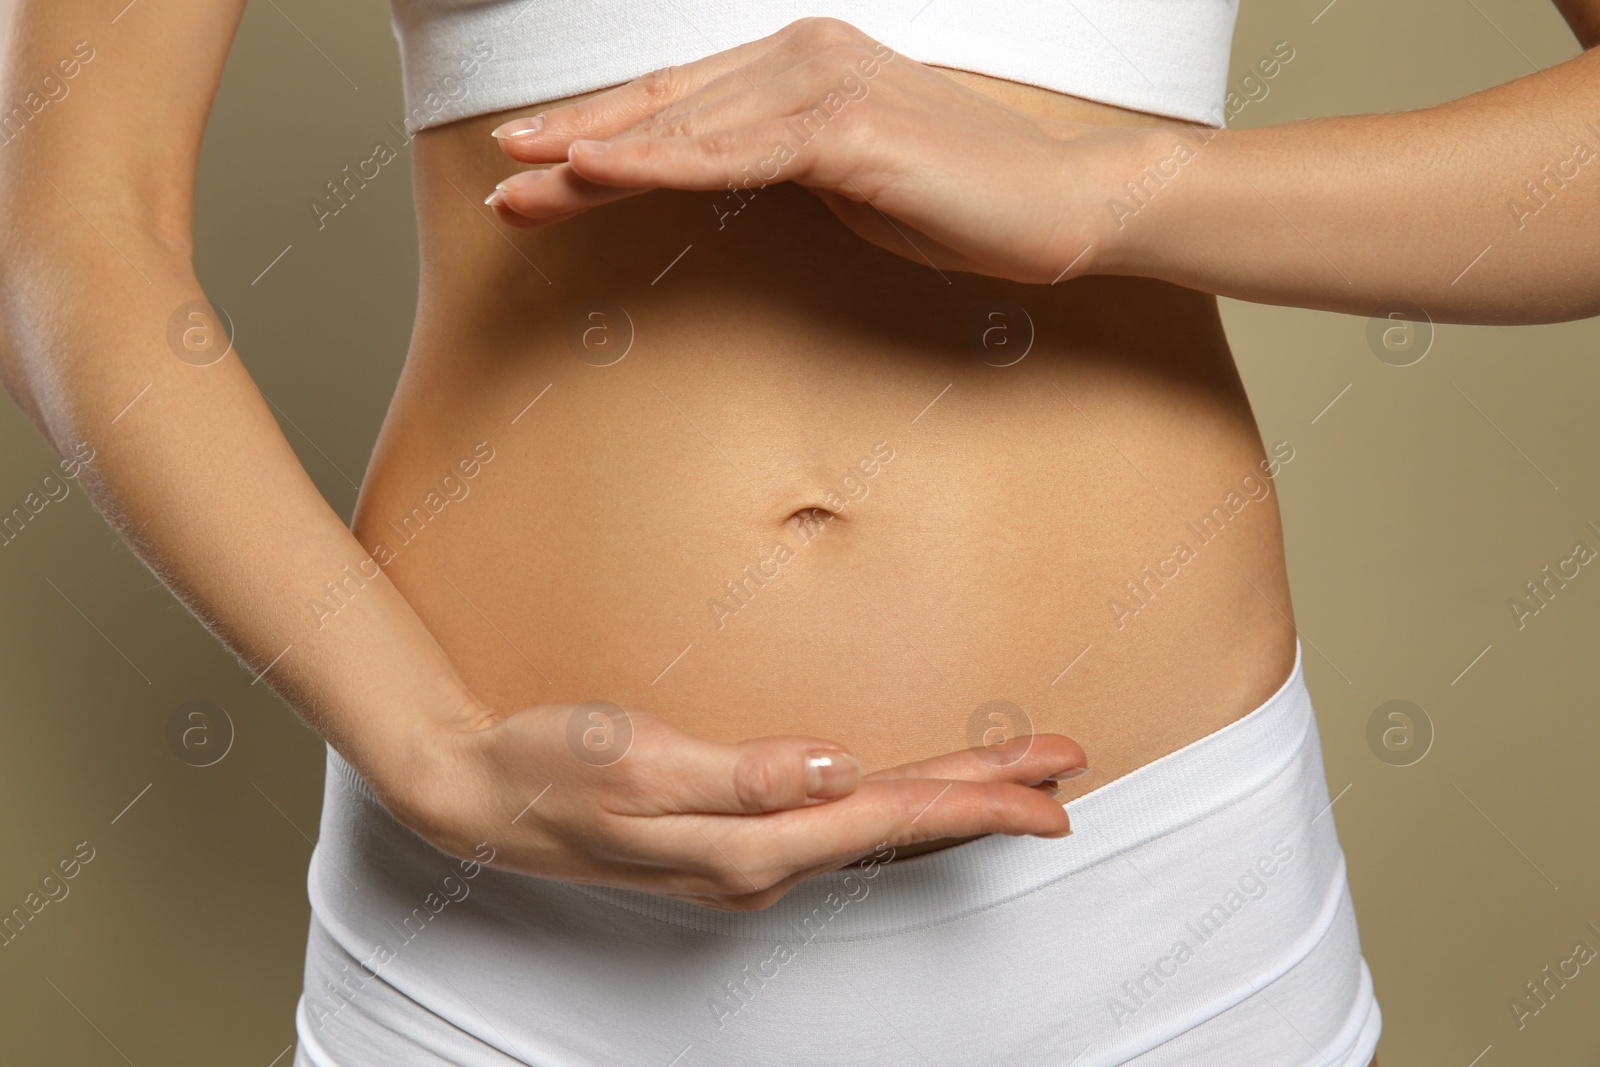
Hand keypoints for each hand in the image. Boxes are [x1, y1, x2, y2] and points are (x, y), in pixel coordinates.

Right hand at [389, 699, 1086, 911]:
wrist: (483, 796)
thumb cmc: (550, 769)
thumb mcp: (635, 764)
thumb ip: (738, 772)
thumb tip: (835, 767)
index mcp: (750, 844)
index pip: (891, 817)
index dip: (979, 800)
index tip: (1054, 788)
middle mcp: (761, 860)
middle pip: (900, 826)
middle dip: (988, 799)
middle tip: (1064, 772)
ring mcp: (747, 855)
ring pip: (876, 826)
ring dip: (950, 801)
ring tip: (1012, 778)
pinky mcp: (733, 837)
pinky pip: (841, 824)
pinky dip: (896, 804)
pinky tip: (907, 793)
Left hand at [484, 17, 1133, 283]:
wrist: (1063, 202)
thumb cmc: (960, 196)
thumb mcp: (846, 174)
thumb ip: (778, 160)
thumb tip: (718, 172)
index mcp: (800, 62)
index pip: (681, 101)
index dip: (603, 129)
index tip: (539, 165)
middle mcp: (803, 55)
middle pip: (666, 107)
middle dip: (576, 146)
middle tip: (503, 179)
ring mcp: (824, 84)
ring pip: (685, 128)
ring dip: (595, 159)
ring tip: (523, 185)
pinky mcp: (845, 129)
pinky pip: (731, 156)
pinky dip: (657, 164)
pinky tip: (596, 172)